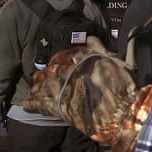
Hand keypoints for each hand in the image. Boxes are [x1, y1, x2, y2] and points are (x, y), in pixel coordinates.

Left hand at [22, 40, 151, 151]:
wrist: (121, 113)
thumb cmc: (123, 89)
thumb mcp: (115, 63)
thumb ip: (100, 50)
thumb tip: (90, 38)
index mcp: (81, 58)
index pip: (65, 55)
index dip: (61, 60)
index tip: (60, 64)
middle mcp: (67, 70)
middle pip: (50, 69)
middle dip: (47, 73)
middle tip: (44, 77)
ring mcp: (59, 88)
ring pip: (41, 84)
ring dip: (38, 86)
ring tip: (35, 89)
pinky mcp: (55, 106)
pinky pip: (36, 103)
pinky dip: (31, 104)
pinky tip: (28, 104)